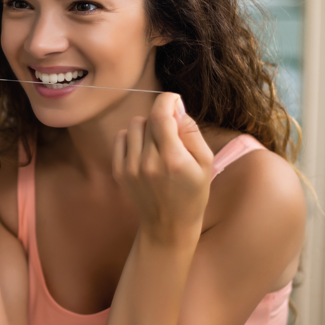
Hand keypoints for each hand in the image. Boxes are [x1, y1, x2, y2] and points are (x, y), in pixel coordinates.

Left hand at [112, 94, 213, 245]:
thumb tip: (176, 109)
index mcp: (172, 160)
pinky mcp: (119, 171)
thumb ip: (191, 132)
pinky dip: (132, 139)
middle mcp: (147, 162)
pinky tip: (144, 152)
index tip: (174, 100)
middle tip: (172, 133)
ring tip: (158, 145)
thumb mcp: (205, 162)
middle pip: (148, 118)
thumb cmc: (192, 192)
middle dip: (162, 118)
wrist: (168, 224)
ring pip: (134, 125)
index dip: (167, 100)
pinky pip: (121, 138)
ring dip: (147, 128)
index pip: (161, 115)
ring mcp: (130, 167)